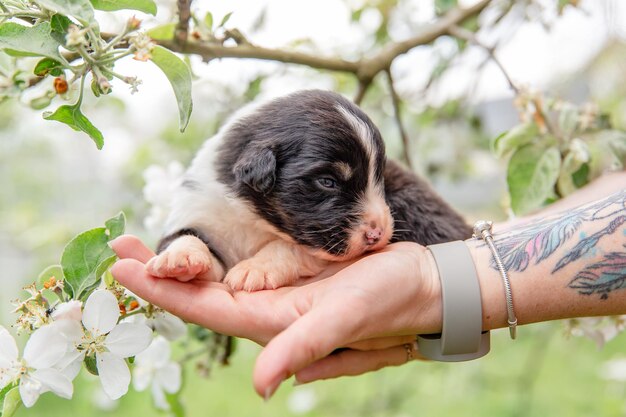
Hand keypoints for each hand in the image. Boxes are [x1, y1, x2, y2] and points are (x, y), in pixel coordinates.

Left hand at [110, 235, 440, 397]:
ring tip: (143, 246)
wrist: (423, 285)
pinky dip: (215, 258)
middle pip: (202, 295)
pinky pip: (243, 271)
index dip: (163, 291)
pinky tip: (201, 250)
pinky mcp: (294, 279)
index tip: (123, 268)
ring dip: (181, 264)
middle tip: (117, 247)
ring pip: (218, 282)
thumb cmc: (391, 298)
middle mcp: (271, 313)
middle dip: (159, 273)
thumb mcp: (348, 318)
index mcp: (275, 324)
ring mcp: (281, 296)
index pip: (205, 309)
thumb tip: (260, 387)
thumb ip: (304, 346)